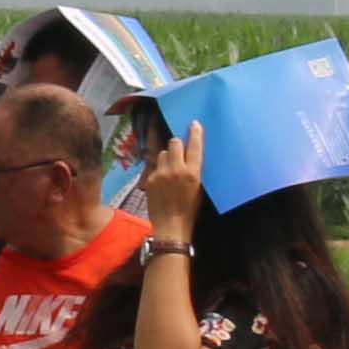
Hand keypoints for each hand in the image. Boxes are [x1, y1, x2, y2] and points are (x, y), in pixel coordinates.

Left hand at [140, 121, 205, 243]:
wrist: (171, 224)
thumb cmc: (190, 208)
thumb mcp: (199, 188)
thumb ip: (194, 170)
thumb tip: (191, 156)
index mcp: (192, 172)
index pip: (194, 146)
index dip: (195, 133)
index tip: (194, 124)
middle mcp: (176, 169)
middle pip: (174, 143)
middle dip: (177, 144)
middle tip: (179, 150)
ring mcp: (160, 173)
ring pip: (162, 153)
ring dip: (167, 157)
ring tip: (170, 169)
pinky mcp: (149, 178)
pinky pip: (154, 166)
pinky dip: (159, 169)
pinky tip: (162, 180)